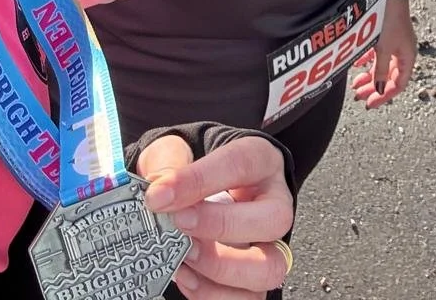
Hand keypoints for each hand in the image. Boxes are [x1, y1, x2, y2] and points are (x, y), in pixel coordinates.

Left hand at [140, 133, 294, 298]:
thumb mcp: (177, 151)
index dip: (200, 179)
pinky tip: (185, 276)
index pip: (242, 163)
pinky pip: (246, 299)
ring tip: (184, 255)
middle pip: (275, 219)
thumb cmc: (191, 174)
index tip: (160, 193)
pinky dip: (211, 294)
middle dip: (222, 225)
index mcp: (260, 161)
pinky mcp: (255, 281)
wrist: (194, 198)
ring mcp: (270, 246)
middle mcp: (274, 204)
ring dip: (221, 267)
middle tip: (179, 223)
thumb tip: (160, 189)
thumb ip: (168, 162)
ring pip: (269, 267)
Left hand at [351, 0, 415, 108]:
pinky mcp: (386, 34)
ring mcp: (395, 43)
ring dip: (369, 75)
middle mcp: (403, 52)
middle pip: (389, 76)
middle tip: (359, 96)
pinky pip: (377, 53)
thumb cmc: (390, 19)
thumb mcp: (383, 49)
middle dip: (373, 87)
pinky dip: (367, 60)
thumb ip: (379, 70)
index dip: (384, 95)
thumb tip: (377, 89)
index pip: (398, 84)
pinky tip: (357, 63)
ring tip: (355, 83)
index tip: (370, 103)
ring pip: (382, 65)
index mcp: (407, 58)